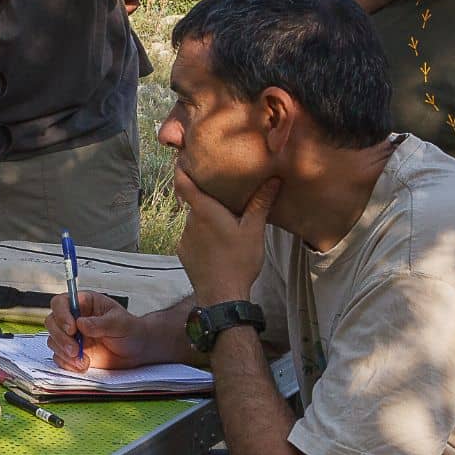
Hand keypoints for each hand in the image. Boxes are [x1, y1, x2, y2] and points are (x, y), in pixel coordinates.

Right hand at [46, 291, 149, 373]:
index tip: (72, 328)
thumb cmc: (130, 330)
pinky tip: (83, 365)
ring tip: (83, 360)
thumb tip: (81, 323)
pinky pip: (59, 357)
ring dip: (64, 352)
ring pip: (53, 340)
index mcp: (84, 303)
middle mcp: (73, 318)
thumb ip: (101, 323)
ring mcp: (71, 336)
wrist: (136, 350)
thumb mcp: (120, 323)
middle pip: (52, 322)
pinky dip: (68, 363)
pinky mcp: (72, 353)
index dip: (62, 314)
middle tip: (75, 349)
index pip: (61, 302)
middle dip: (61, 337)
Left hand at [173, 168, 279, 307]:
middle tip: (225, 199)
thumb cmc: (239, 260)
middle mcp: (189, 220)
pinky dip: (203, 237)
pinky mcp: (183, 252)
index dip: (180, 170)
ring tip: (226, 227)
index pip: (183, 182)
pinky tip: (218, 246)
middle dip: (207, 200)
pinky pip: (192, 238)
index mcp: (204, 210)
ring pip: (195, 221)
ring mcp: (184, 237)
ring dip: (207, 221)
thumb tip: (273, 180)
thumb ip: (260, 203)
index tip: (181, 160)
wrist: (222, 295)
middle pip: (195, 203)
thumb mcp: (254, 230)